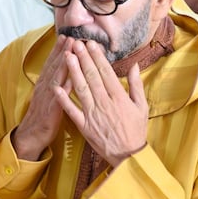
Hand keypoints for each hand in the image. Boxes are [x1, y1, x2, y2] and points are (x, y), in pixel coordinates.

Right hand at [11, 34, 70, 160]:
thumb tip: (65, 68)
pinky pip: (58, 98)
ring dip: (62, 64)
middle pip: (54, 66)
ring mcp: (47, 98)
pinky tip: (69, 81)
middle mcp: (44, 87)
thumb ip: (56, 81)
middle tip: (70, 36)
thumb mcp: (49, 94)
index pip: (53, 63)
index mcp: (45, 83)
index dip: (59, 49)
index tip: (67, 35)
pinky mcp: (50, 111)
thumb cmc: (44, 115)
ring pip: (55, 78)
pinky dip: (62, 89)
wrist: (31, 135)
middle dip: (62, 51)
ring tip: (70, 52)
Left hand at [53, 39, 147, 167]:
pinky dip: (63, 99)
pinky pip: (72, 110)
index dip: (97, 57)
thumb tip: (134, 65)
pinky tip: (56, 87)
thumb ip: (137, 85)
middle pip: (92, 76)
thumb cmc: (135, 130)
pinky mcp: (84, 125)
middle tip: (76, 43)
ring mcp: (93, 114)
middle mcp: (104, 103)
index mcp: (119, 97)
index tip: (91, 44)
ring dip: (73, 72)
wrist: (128, 155)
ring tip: (67, 56)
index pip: (106, 72)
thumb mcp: (142, 106)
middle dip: (83, 58)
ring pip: (81, 89)